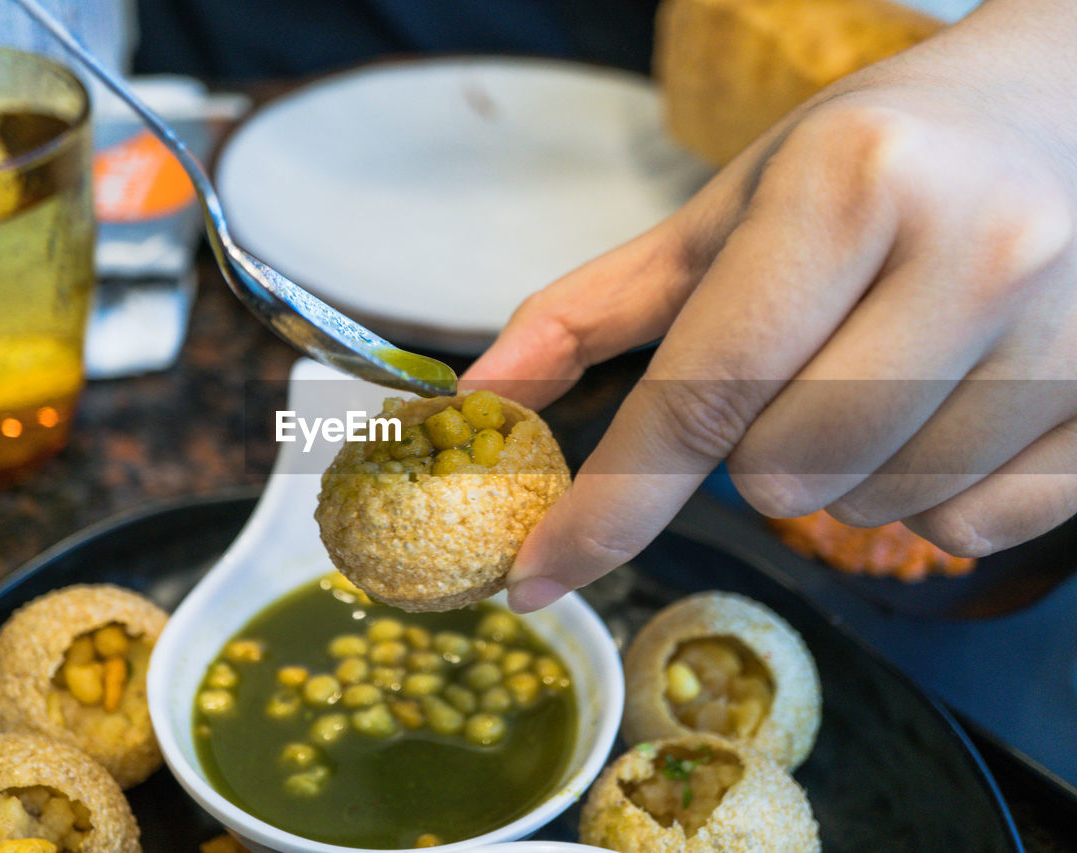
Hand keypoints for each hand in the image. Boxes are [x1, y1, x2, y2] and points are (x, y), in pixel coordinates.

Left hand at [464, 0, 1076, 610]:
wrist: (1074, 110)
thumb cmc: (885, 152)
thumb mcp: (736, 205)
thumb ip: (600, 306)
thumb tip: (484, 396)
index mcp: (852, 187)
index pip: (698, 396)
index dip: (605, 507)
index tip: (535, 574)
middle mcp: (974, 255)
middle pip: (779, 476)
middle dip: (752, 445)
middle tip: (800, 361)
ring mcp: (1068, 338)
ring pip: (870, 513)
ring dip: (840, 468)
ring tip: (886, 364)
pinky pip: (966, 532)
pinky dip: (927, 493)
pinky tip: (951, 400)